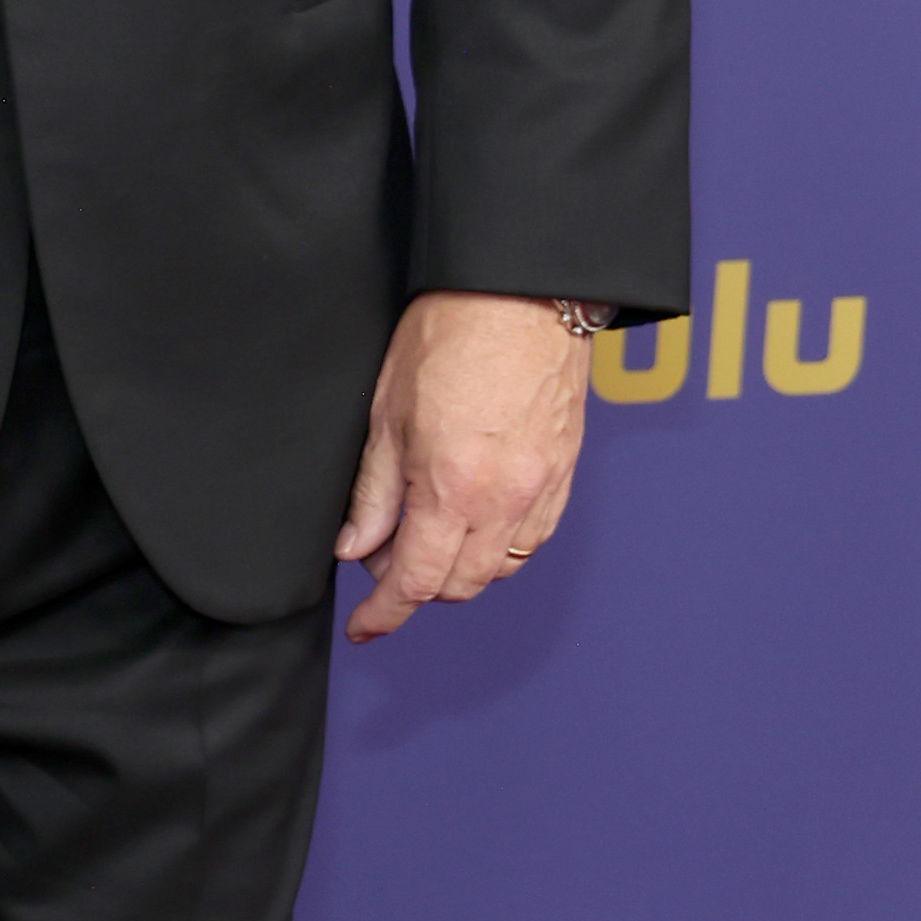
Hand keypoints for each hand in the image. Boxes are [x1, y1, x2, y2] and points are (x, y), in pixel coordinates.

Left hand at [335, 292, 591, 645]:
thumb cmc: (452, 335)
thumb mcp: (387, 413)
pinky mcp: (565, 474)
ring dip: (460, 571)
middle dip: (417, 588)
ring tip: (427, 538)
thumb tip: (356, 547)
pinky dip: (499, 547)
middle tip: (383, 559)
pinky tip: (473, 523)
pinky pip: (532, 538)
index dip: (386, 613)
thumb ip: (374, 492)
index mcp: (451, 487)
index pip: (416, 581)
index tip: (365, 627)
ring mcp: (541, 489)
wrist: (524, 293)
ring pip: (500, 568)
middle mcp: (503, 499)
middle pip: (460, 586)